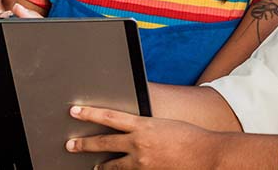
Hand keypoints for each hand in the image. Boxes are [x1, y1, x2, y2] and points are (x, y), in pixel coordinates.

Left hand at [65, 106, 221, 168]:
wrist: (206, 154)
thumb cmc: (190, 136)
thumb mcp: (164, 124)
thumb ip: (146, 127)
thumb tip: (133, 131)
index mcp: (143, 125)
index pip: (109, 116)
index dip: (90, 114)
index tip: (75, 112)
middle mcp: (138, 144)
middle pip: (103, 142)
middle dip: (84, 144)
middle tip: (70, 145)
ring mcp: (141, 162)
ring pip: (113, 165)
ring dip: (101, 165)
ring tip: (94, 166)